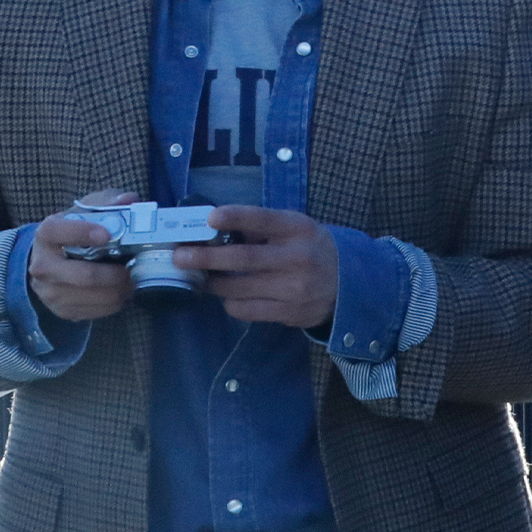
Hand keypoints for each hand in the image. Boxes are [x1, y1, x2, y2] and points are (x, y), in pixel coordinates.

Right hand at [29, 192, 136, 323]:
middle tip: (133, 267)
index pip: (59, 231)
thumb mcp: (85, 211)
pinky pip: (95, 312)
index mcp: (46, 234)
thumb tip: (130, 200)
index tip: (106, 234)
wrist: (49, 261)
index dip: (82, 232)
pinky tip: (120, 291)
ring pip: (93, 296)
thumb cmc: (72, 232)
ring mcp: (50, 292)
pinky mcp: (61, 311)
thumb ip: (107, 203)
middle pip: (83, 275)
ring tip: (131, 279)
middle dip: (114, 273)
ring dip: (119, 290)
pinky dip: (114, 302)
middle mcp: (43, 266)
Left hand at [176, 205, 339, 329]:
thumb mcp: (295, 228)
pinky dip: (231, 302)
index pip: (263, 220)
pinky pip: (246, 310)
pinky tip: (229, 295)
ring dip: (214, 283)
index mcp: (298, 229)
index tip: (209, 218)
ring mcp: (294, 289)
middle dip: (206, 257)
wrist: (350, 285)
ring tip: (201, 277)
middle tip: (180, 256)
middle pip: (243, 259)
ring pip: (239, 288)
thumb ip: (263, 227)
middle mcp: (297, 258)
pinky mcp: (289, 313)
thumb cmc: (311, 248)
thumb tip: (214, 227)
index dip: (235, 217)